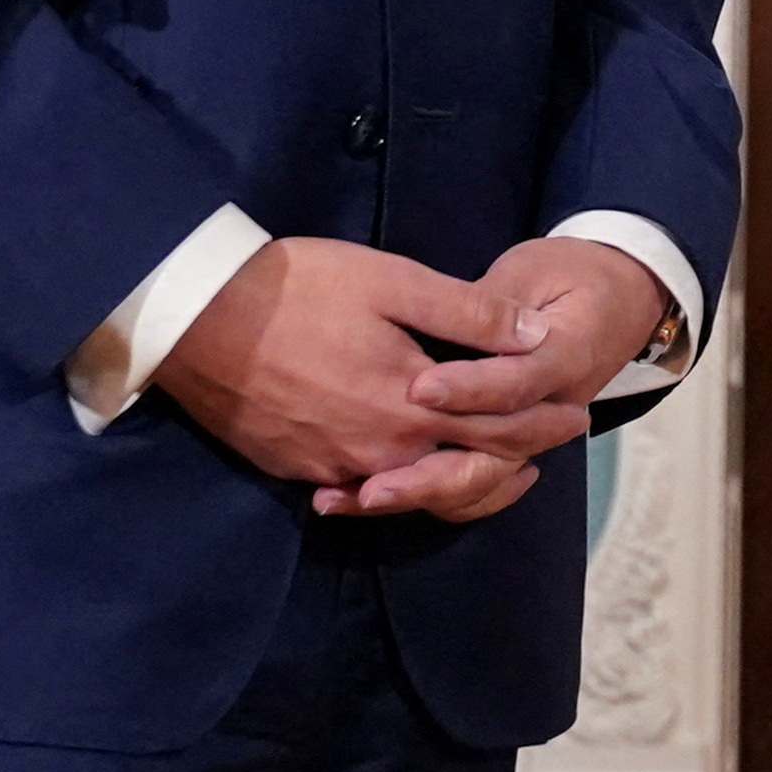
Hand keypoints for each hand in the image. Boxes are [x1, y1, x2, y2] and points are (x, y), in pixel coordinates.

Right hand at [149, 235, 547, 521]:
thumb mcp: (393, 282)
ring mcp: (332, 468)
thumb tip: (534, 336)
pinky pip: (359, 490)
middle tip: (546, 449)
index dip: (540, 424)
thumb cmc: (299, 288)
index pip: (497, 430)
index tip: (575, 416)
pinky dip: (393, 484)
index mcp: (410, 404)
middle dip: (510, 458)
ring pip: (410, 487)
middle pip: (461, 468)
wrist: (197, 319)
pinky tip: (404, 471)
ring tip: (484, 463)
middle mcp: (377, 451)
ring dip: (452, 475)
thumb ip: (468, 316)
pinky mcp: (295, 471)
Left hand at [337, 236, 672, 524]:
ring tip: (361, 497)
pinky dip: (431, 497)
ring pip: (481, 482)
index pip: (514, 384)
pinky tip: (375, 497)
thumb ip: (491, 301)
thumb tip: (453, 317)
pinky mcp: (513, 442)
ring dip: (422, 494)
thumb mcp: (534, 269)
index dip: (468, 389)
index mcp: (565, 358)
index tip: (418, 388)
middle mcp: (553, 410)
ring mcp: (534, 433)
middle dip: (430, 471)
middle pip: (495, 455)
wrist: (622, 296)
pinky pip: (476, 486)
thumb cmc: (572, 274)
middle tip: (371, 484)